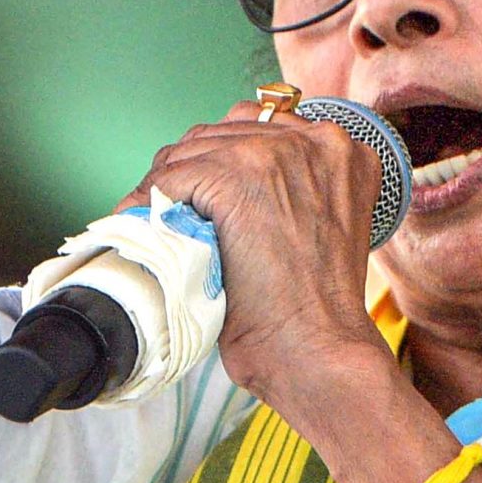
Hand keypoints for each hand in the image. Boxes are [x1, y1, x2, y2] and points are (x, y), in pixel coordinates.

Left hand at [124, 101, 390, 406]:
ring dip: (167, 185)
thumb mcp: (314, 230)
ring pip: (194, 152)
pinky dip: (149, 201)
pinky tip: (141, 224)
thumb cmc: (314, 310)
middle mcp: (315, 140)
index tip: (195, 191)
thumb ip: (285, 194)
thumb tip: (222, 187)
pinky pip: (174, 177)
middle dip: (189, 169)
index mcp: (340, 151)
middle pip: (222, 135)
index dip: (217, 162)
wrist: (319, 350)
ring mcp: (277, 153)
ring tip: (148, 217)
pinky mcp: (239, 176)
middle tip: (164, 206)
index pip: (256, 131)